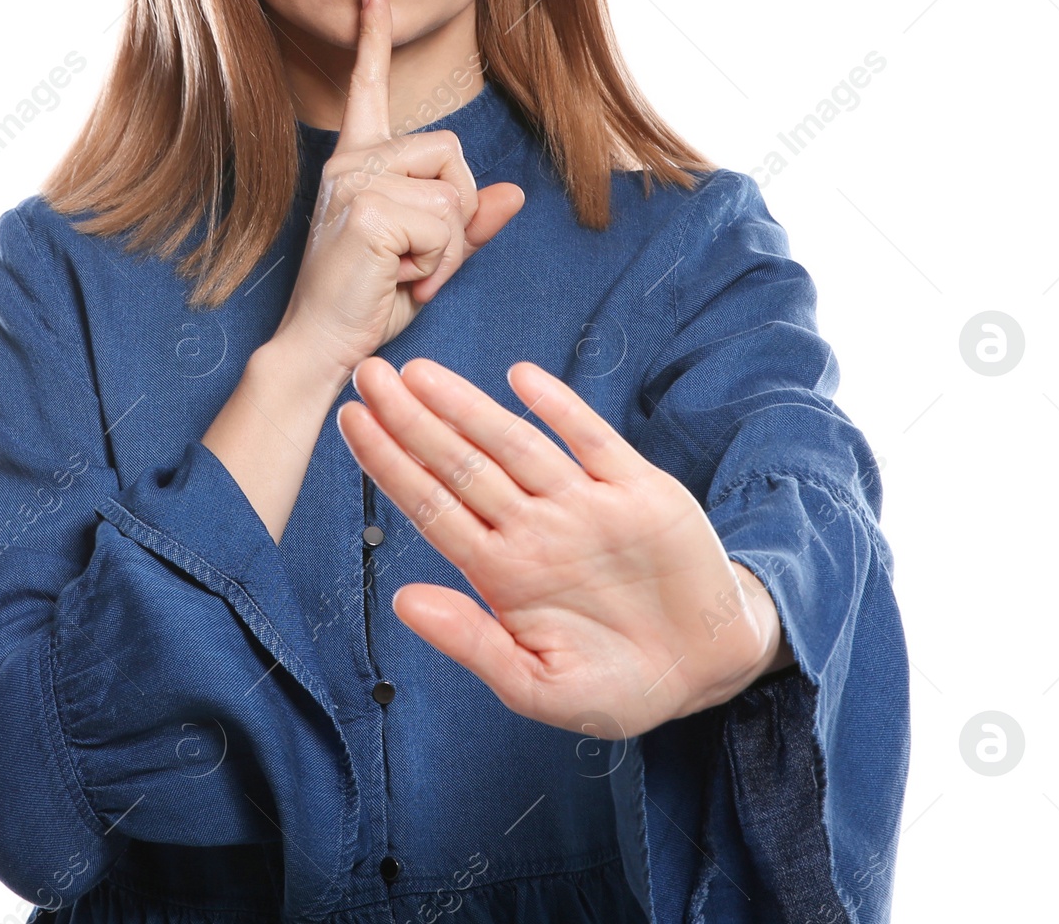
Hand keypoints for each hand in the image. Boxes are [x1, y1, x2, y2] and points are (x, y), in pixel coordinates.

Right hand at [273, 0, 524, 383]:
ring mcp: (356, 179)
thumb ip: (468, 224)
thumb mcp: (431, 258)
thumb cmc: (370, 302)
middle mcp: (353, 160)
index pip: (369, 88)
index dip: (372, 39)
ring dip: (447, 246)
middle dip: (457, 215)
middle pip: (452, 151)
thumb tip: (514, 193)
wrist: (322, 346)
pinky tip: (397, 279)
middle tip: (418, 262)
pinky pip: (444, 224)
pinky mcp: (366, 208)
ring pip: (453, 191)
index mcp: (359, 160)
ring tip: (404, 272)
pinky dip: (436, 263)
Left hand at [336, 356, 793, 737]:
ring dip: (468, 408)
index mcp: (503, 571)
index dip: (390, 464)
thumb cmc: (616, 683)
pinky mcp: (640, 490)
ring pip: (515, 445)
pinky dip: (560, 408)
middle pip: (461, 464)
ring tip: (420, 373)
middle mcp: (535, 527)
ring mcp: (585, 504)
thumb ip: (472, 643)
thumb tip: (401, 604)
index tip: (350, 423)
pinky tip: (522, 378)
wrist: (708, 669)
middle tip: (365, 373)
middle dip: (411, 420)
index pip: (432, 507)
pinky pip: (593, 440)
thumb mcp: (538, 685)